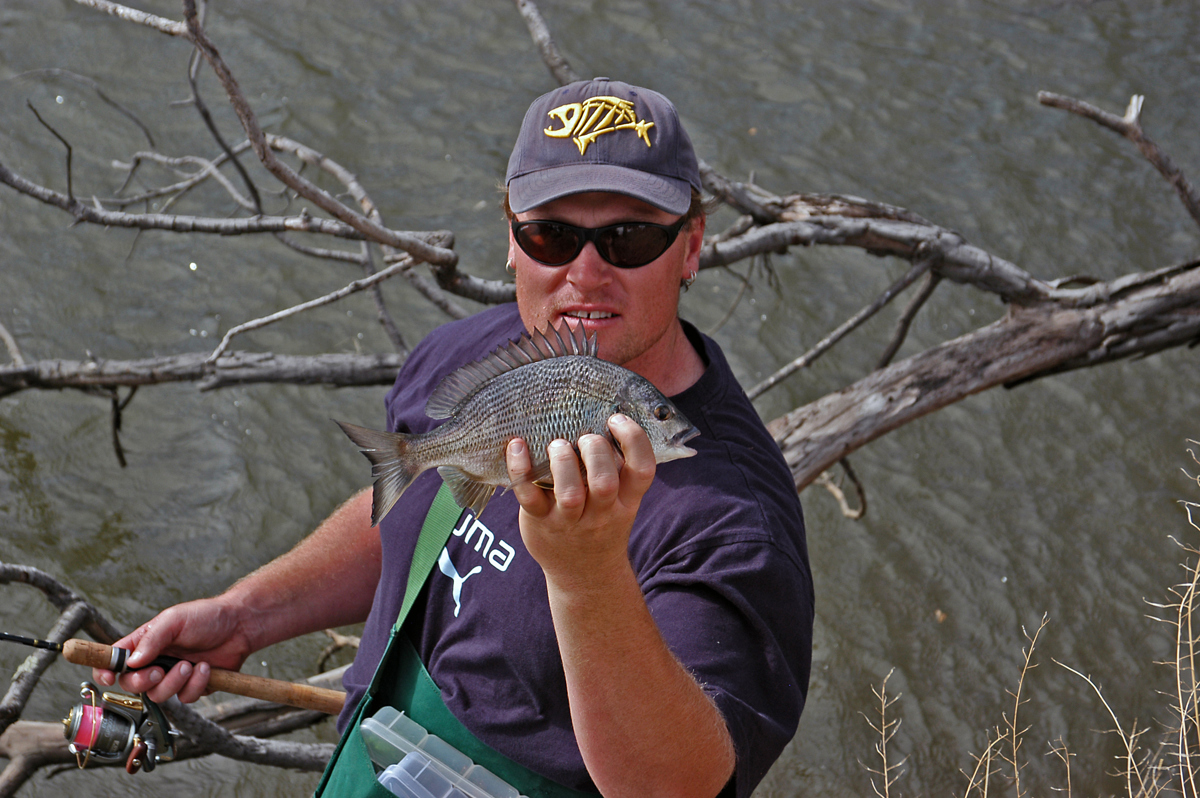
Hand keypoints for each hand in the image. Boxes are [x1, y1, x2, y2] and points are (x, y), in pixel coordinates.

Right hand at [91, 596, 251, 703]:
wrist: (240, 626)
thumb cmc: (206, 616)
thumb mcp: (175, 620)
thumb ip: (151, 640)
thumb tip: (131, 661)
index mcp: (144, 643)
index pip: (113, 661)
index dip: (105, 671)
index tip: (108, 677)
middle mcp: (155, 661)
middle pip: (132, 685)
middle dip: (143, 682)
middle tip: (160, 670)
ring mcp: (173, 676)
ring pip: (159, 695)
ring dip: (175, 682)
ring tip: (191, 664)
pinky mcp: (193, 687)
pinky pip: (186, 698)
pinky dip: (196, 685)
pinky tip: (206, 668)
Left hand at [506, 414, 655, 587]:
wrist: (584, 575)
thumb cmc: (601, 523)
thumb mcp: (621, 502)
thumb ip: (618, 469)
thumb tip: (603, 415)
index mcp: (626, 501)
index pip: (642, 470)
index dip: (634, 440)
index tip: (617, 419)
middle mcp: (601, 513)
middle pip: (604, 482)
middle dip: (594, 451)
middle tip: (585, 438)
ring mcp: (569, 520)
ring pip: (569, 493)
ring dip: (562, 461)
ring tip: (557, 445)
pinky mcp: (539, 521)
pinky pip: (528, 495)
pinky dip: (520, 467)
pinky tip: (517, 446)